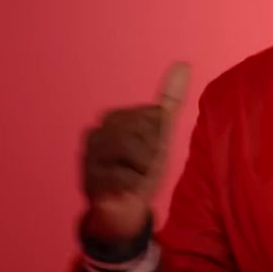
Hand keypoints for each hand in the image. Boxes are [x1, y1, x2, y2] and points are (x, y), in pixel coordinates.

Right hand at [80, 62, 190, 246]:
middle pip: (143, 133)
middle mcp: (97, 133)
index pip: (153, 116)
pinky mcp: (88, 180)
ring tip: (135, 175)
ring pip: (133, 153)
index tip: (150, 149)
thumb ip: (170, 100)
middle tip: (142, 166)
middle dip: (151, 154)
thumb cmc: (142, 166)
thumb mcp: (161, 132)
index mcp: (114, 118)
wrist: (126, 208)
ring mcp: (89, 156)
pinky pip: (123, 177)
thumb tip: (184, 64)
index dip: (159, 136)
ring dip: (142, 169)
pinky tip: (126, 189)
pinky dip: (132, 186)